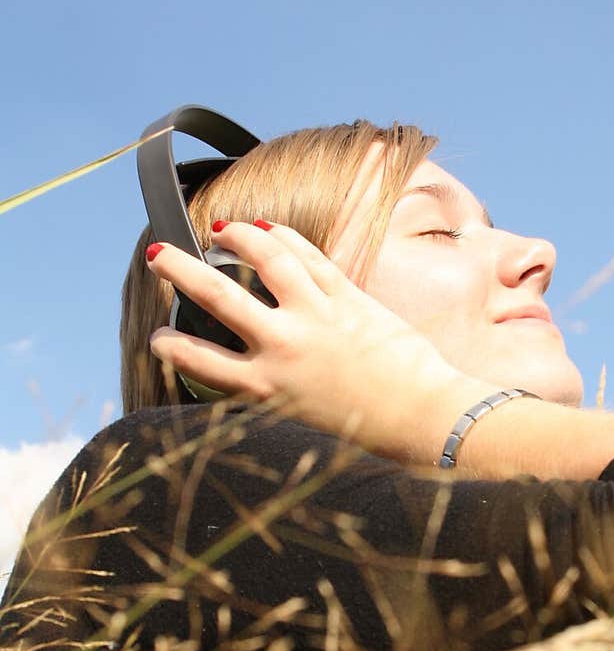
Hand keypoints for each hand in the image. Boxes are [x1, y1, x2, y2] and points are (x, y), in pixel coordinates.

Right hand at [146, 220, 461, 462]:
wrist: (418, 415)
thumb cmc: (362, 423)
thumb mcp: (299, 412)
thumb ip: (269, 382)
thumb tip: (247, 354)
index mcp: (266, 387)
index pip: (199, 362)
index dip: (171, 347)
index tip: (158, 338)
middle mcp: (284, 348)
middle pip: (217, 296)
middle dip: (179, 270)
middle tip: (157, 254)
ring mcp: (315, 316)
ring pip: (265, 258)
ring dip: (237, 237)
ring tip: (221, 230)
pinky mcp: (346, 296)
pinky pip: (306, 255)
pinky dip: (281, 236)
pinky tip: (265, 228)